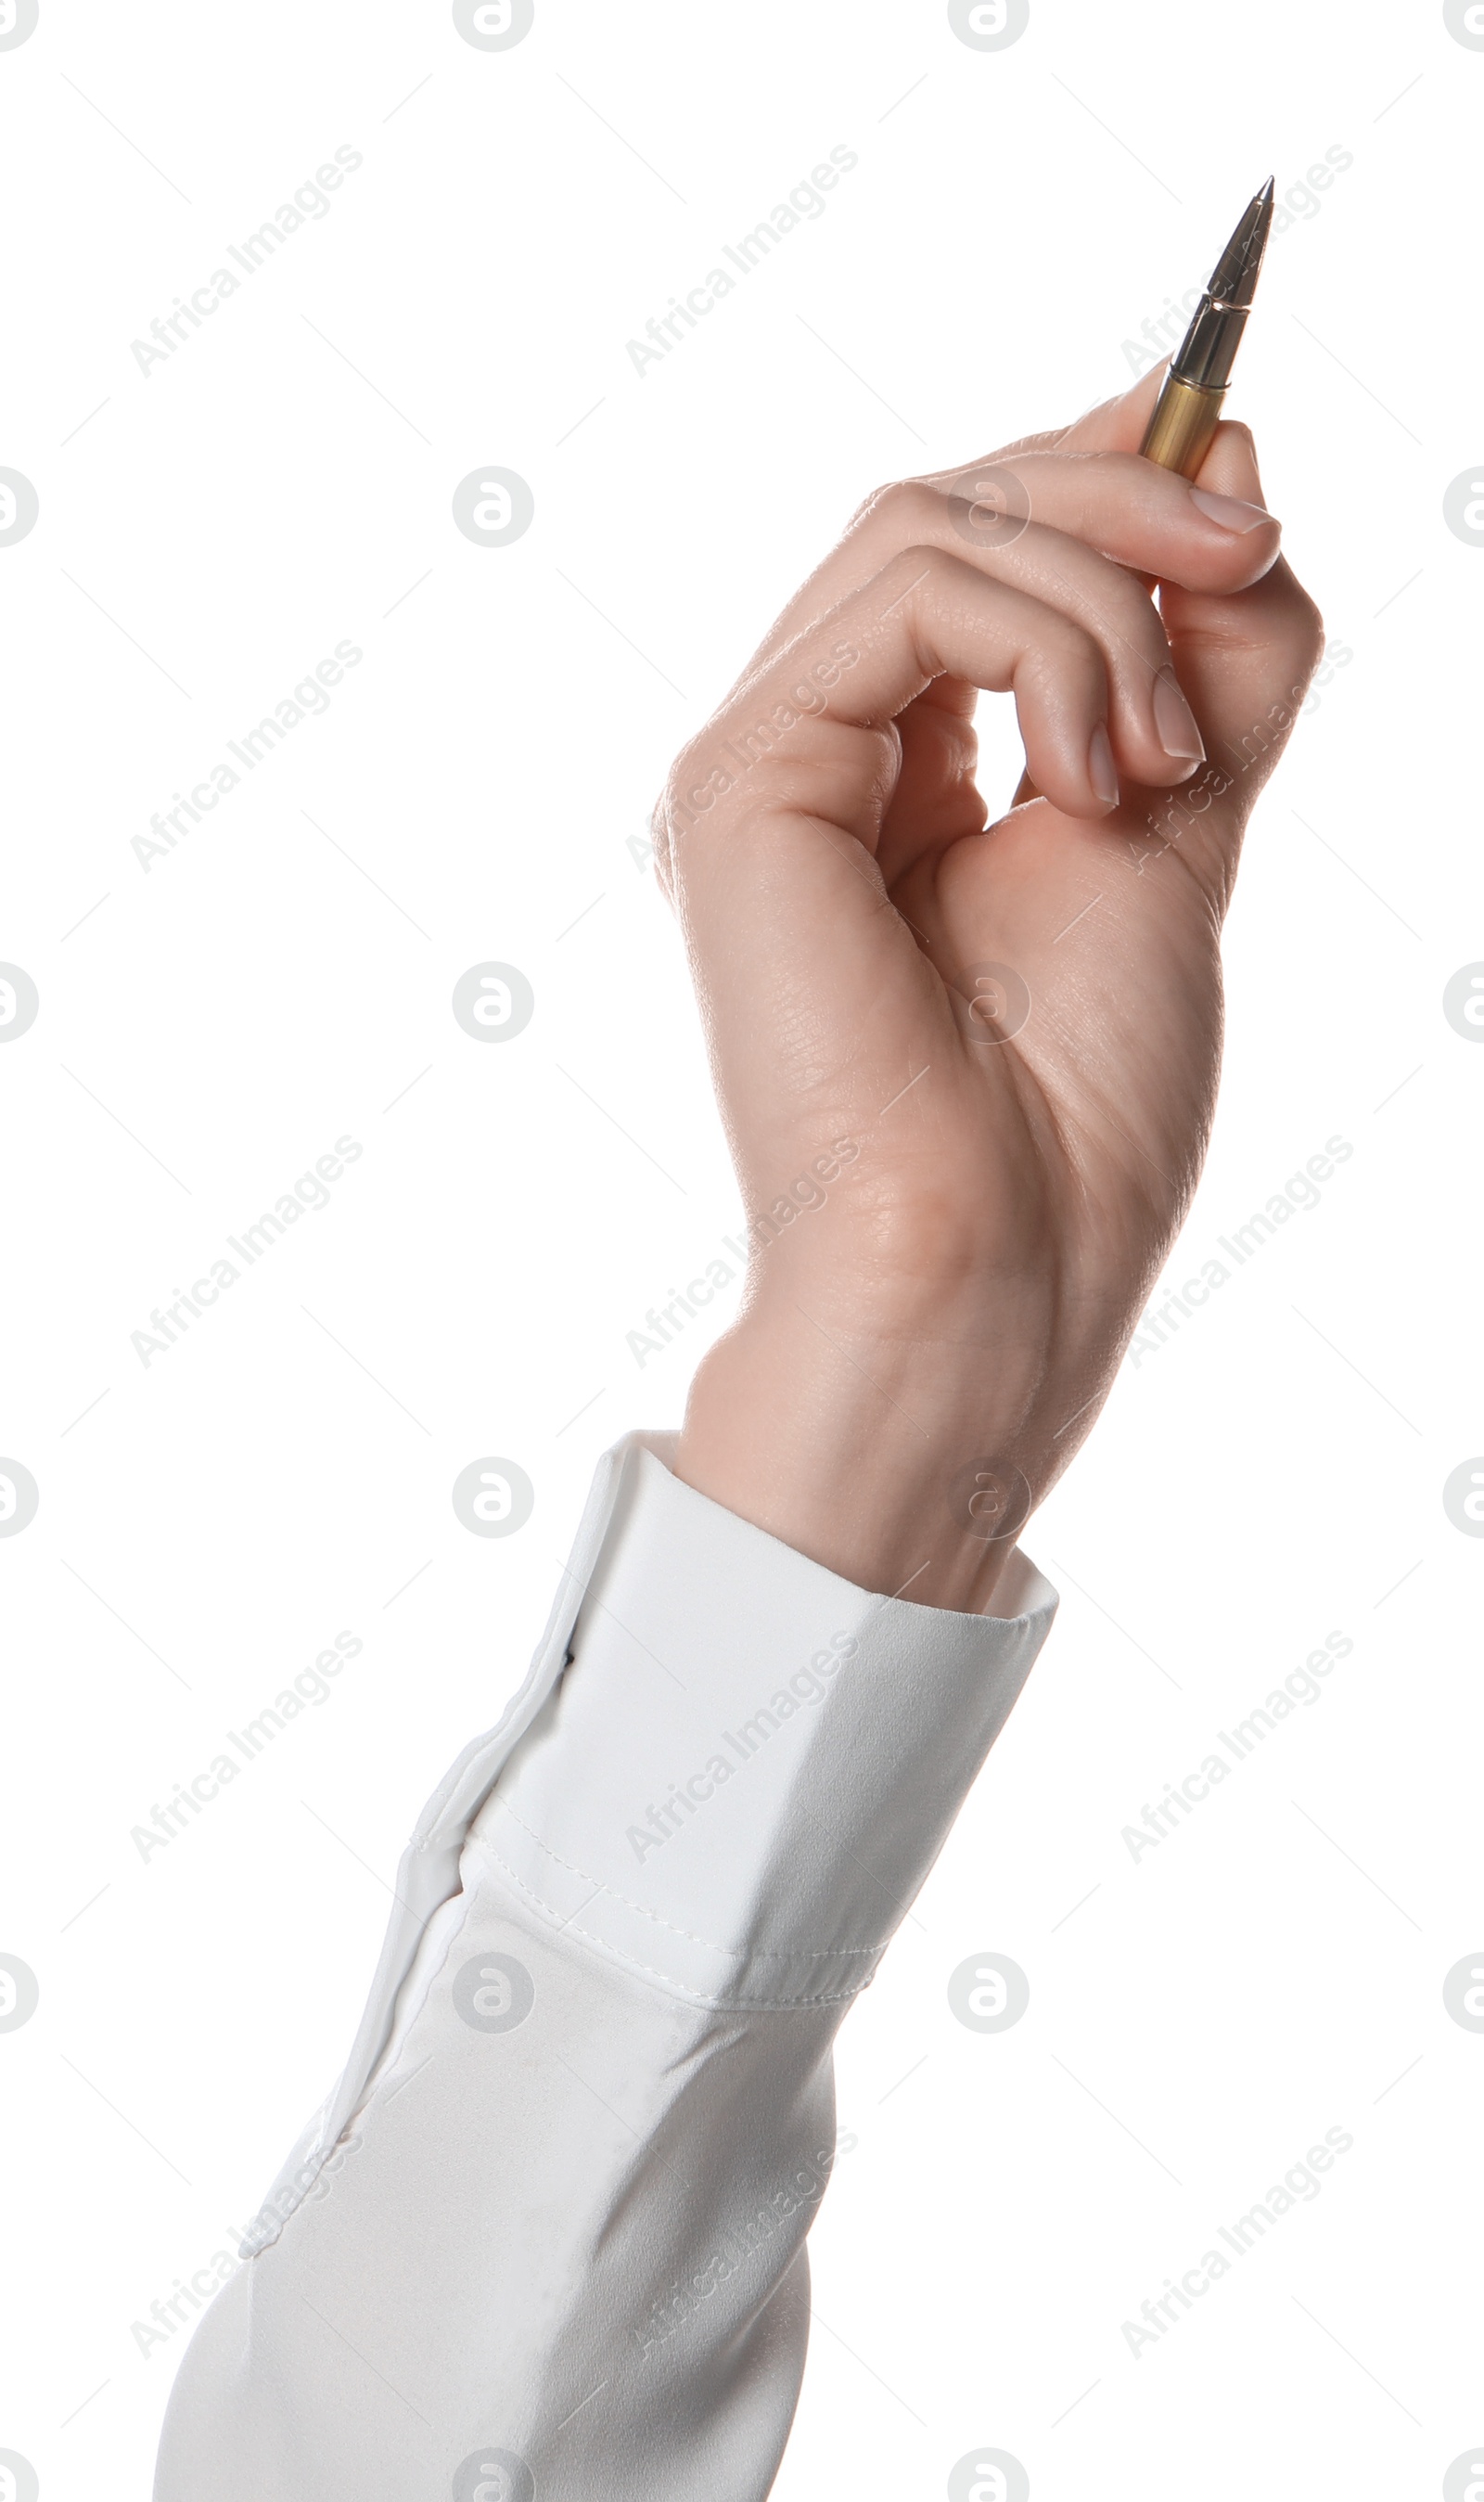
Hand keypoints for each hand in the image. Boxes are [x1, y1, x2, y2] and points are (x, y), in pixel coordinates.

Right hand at [660, 365, 1323, 1609]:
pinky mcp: (742, 783)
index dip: (1098, 461)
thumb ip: (1203, 660)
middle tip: (1250, 550)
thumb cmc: (1071, 1117)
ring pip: (929, 524)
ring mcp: (769, 763)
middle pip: (954, 505)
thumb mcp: (1182, 833)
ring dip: (1099, 592)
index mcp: (896, 777)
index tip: (1223, 432)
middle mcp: (817, 755)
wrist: (994, 1272)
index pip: (980, 551)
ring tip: (1168, 754)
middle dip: (1124, 500)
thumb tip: (1232, 458)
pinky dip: (1039, 640)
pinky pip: (905, 597)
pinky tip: (1096, 767)